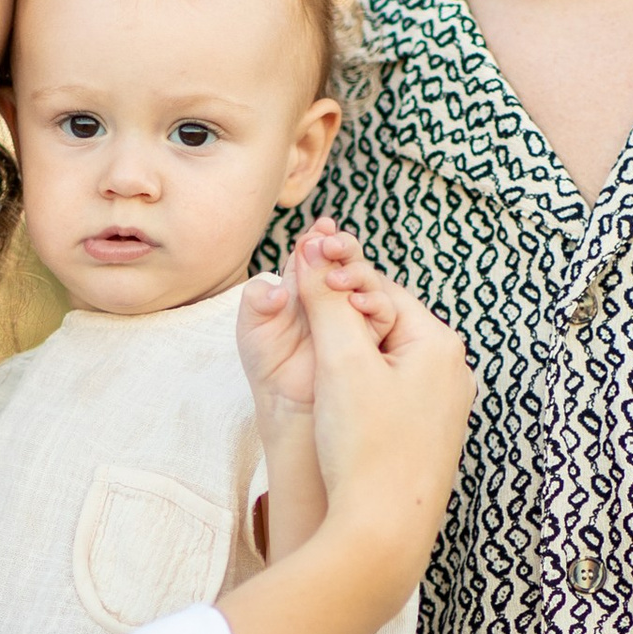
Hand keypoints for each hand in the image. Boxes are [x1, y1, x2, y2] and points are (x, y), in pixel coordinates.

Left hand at [238, 225, 407, 423]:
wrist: (289, 406)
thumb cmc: (268, 365)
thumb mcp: (252, 327)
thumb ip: (257, 300)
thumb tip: (278, 289)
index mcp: (301, 284)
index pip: (313, 251)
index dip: (318, 236)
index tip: (322, 227)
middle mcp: (329, 294)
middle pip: (343, 259)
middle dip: (341, 246)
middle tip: (332, 242)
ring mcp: (352, 313)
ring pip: (364, 280)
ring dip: (356, 270)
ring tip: (337, 275)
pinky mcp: (370, 335)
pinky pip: (380, 311)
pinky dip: (373, 301)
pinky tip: (356, 301)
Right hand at [300, 252, 472, 574]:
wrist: (382, 532)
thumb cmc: (366, 449)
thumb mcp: (340, 363)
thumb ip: (325, 303)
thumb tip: (310, 251)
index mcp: (440, 345)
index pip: (380, 291)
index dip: (335, 284)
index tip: (297, 282)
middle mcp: (452, 373)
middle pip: (384, 323)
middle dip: (341, 319)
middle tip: (299, 319)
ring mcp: (442, 409)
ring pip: (384, 360)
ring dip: (347, 354)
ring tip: (315, 370)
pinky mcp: (425, 438)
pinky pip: (389, 395)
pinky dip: (359, 389)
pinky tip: (334, 407)